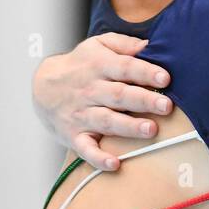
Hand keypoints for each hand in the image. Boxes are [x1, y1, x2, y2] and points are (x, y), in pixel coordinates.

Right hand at [31, 33, 172, 169]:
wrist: (42, 87)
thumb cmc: (80, 65)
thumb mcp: (97, 45)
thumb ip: (123, 44)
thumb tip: (149, 44)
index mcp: (98, 66)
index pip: (124, 67)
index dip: (145, 72)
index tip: (165, 78)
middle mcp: (89, 91)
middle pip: (118, 95)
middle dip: (143, 100)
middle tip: (167, 105)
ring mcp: (81, 115)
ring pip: (107, 121)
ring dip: (129, 127)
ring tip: (151, 129)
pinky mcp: (74, 136)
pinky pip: (86, 149)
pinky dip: (99, 158)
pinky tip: (115, 164)